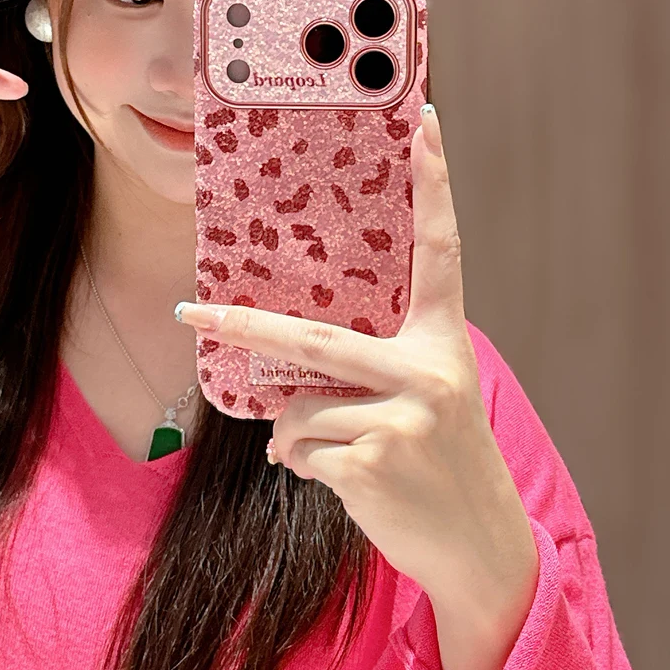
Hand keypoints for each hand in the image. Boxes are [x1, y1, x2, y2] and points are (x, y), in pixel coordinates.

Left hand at [175, 106, 537, 605]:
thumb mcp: (419, 403)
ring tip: (340, 457)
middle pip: (312, 336)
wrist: (482, 547)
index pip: (441, 248)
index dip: (435, 184)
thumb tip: (271, 416)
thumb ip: (357, 383)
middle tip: (188, 310)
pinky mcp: (374, 462)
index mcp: (443, 340)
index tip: (424, 122)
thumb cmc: (438, 462)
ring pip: (299, 411)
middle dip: (241, 327)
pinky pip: (299, 452)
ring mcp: (403, 416)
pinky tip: (345, 483)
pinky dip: (303, 466)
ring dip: (297, 438)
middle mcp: (428, 369)